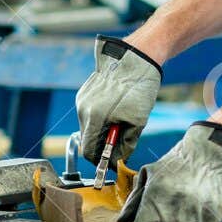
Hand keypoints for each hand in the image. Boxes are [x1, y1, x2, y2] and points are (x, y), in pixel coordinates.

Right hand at [75, 37, 160, 164]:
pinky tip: (115, 108)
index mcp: (95, 118)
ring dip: (101, 130)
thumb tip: (119, 157)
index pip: (89, 151)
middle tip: (119, 143)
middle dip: (102, 145)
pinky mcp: (84, 91)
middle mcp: (83, 109)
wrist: (135, 58)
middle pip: (87, 139)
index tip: (111, 162)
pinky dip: (100, 116)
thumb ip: (126, 143)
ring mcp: (82, 99)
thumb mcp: (138, 120)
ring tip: (121, 121)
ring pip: (88, 125)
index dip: (100, 160)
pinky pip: (88, 112)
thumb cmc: (139, 88)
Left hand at [118, 121, 221, 221]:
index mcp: (155, 200)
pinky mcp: (212, 219)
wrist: (209, 156)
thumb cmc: (177, 164)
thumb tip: (122, 220)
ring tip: (184, 212)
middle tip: (167, 221)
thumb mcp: (149, 175)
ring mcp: (195, 217)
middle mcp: (174, 212)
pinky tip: (197, 209)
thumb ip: (134, 200)